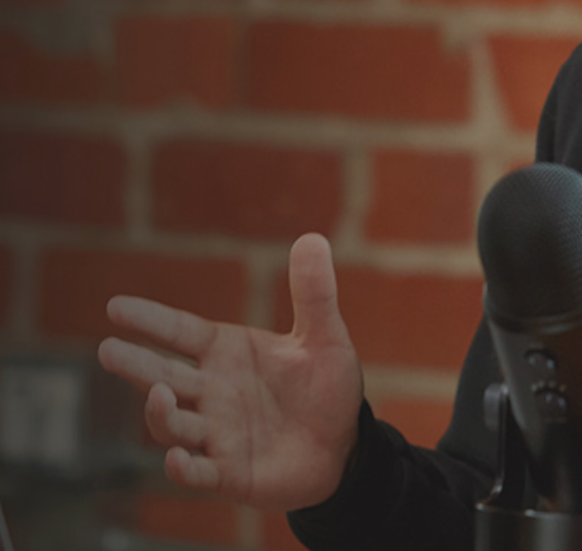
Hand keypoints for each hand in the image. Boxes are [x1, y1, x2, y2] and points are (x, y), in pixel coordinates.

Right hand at [98, 233, 363, 510]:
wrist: (345, 445)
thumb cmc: (326, 387)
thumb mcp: (324, 338)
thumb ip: (313, 294)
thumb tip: (313, 238)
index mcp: (228, 353)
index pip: (181, 332)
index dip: (151, 320)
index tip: (115, 306)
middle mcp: (213, 391)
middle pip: (164, 375)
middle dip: (136, 364)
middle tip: (108, 349)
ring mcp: (216, 433)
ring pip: (173, 424)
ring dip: (161, 412)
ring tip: (159, 394)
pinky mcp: (229, 472)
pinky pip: (198, 472)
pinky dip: (184, 468)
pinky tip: (177, 458)